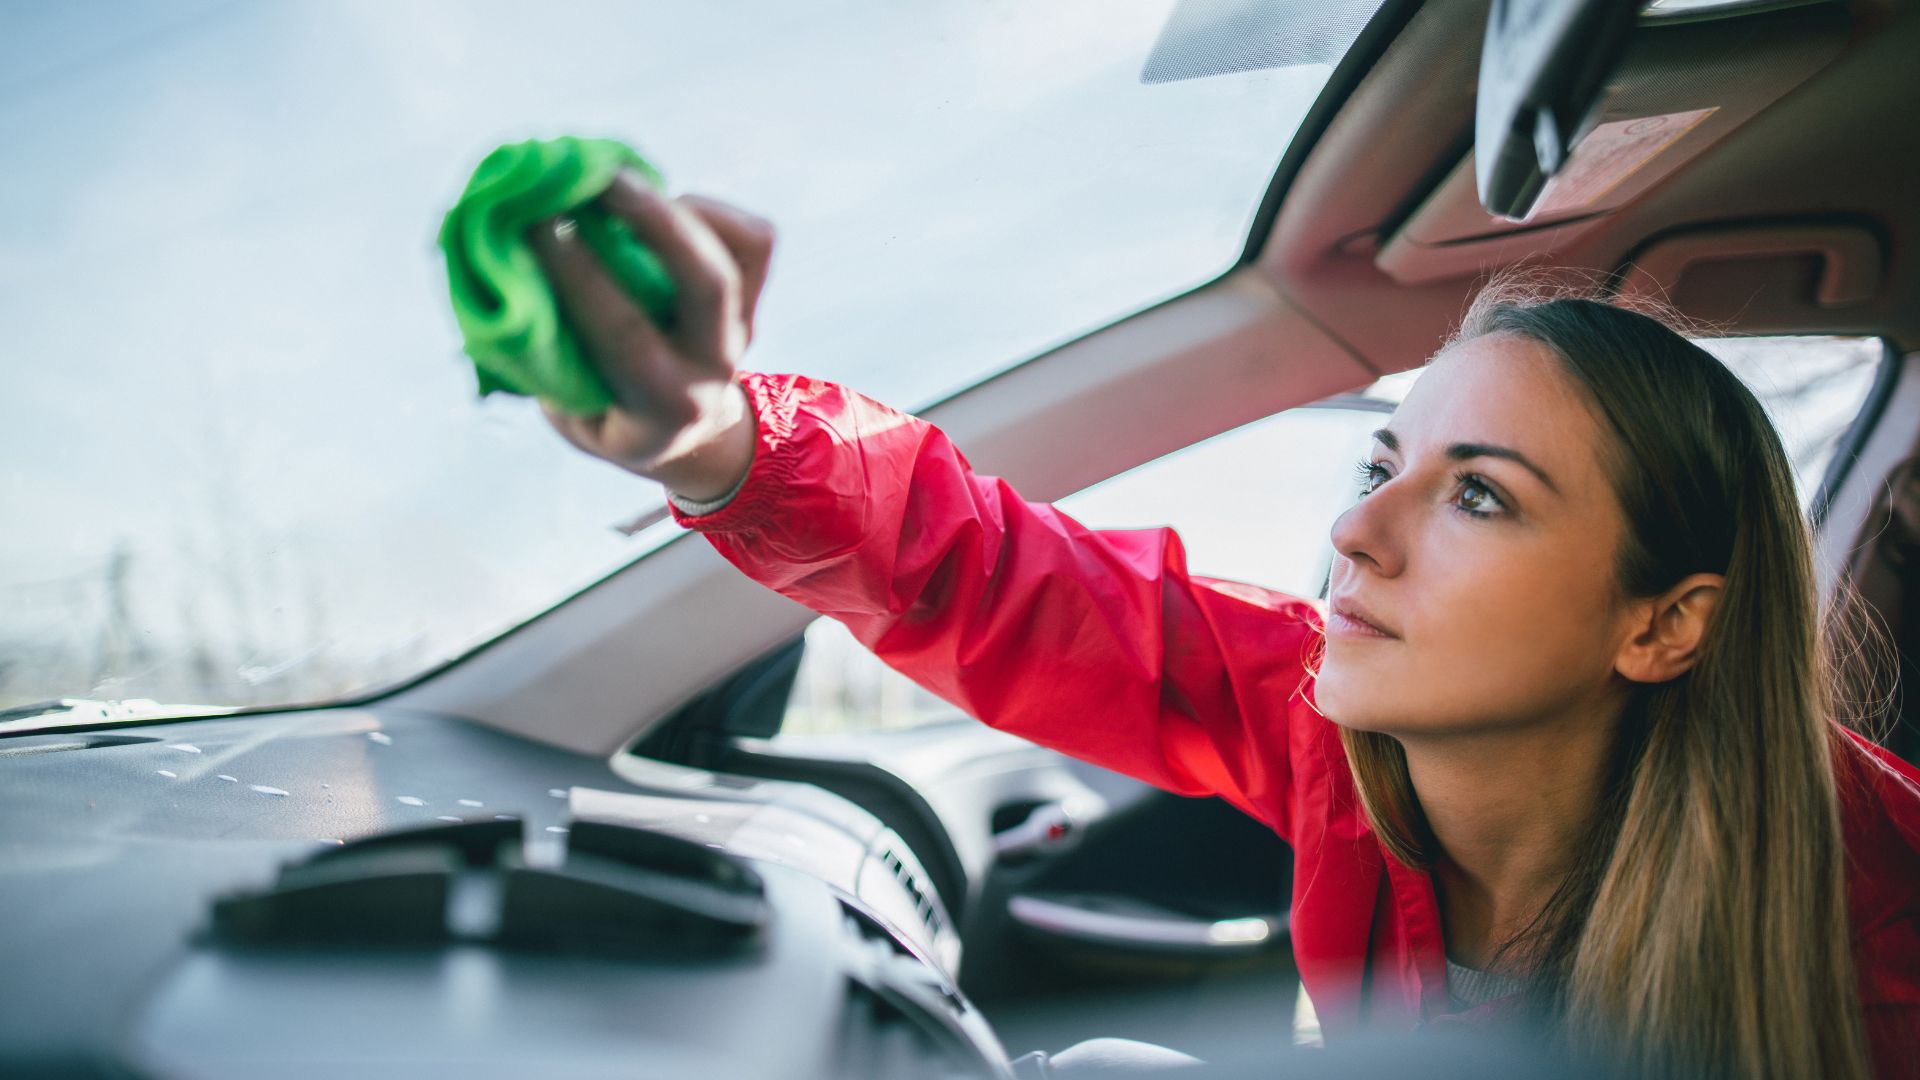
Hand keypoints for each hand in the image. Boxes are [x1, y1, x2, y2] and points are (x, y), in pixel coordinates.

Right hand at [530, 176, 773, 499]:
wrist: (686, 437)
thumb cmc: (603, 410)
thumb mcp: (570, 406)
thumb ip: (543, 348)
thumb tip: (502, 260)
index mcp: (662, 406)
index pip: (625, 334)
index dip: (578, 275)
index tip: (535, 225)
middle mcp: (713, 367)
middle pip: (706, 284)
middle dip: (651, 222)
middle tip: (596, 178)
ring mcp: (742, 329)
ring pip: (738, 254)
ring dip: (675, 207)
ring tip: (614, 177)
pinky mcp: (756, 298)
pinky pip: (752, 239)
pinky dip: (707, 208)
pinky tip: (661, 201)